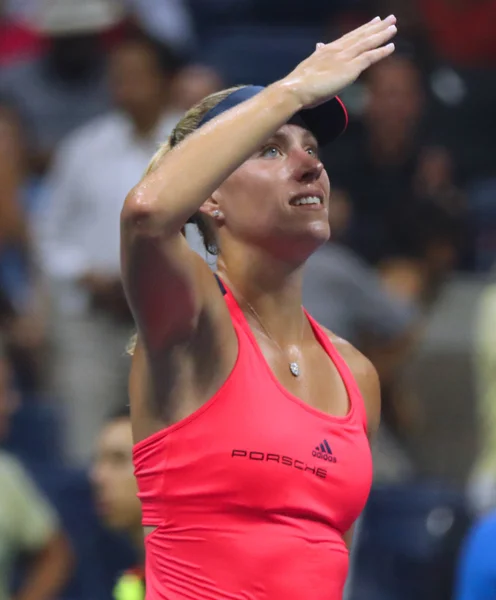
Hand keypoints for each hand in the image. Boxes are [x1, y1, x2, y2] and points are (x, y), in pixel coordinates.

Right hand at [281, 15, 396, 108]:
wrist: (296, 89)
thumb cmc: (299, 83)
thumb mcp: (309, 64)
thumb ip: (317, 54)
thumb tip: (319, 45)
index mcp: (327, 49)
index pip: (349, 37)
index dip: (362, 29)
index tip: (373, 22)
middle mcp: (338, 49)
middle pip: (361, 35)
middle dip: (376, 26)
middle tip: (389, 18)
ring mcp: (345, 57)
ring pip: (367, 42)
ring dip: (382, 34)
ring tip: (394, 26)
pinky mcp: (350, 68)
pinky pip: (370, 56)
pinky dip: (381, 51)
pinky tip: (391, 46)